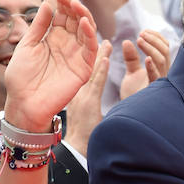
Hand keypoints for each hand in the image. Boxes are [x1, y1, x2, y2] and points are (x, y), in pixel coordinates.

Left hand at [2, 0, 98, 131]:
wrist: (24, 103)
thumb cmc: (21, 78)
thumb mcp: (26, 46)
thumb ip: (38, 26)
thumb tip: (48, 4)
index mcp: (53, 38)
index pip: (62, 14)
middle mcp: (67, 44)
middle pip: (75, 18)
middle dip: (71, 4)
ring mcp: (76, 55)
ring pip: (86, 30)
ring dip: (82, 15)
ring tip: (74, 4)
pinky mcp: (83, 68)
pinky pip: (91, 48)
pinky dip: (90, 34)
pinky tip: (84, 22)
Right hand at [64, 39, 110, 154]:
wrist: (77, 150)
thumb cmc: (83, 136)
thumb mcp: (88, 113)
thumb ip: (90, 102)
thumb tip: (95, 96)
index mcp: (79, 93)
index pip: (87, 70)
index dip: (92, 56)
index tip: (99, 43)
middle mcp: (79, 91)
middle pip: (86, 66)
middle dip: (93, 49)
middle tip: (99, 33)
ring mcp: (83, 95)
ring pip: (91, 69)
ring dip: (99, 53)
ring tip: (107, 40)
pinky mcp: (89, 102)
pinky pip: (96, 82)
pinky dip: (101, 69)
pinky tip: (106, 57)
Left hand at [119, 29, 169, 99]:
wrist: (131, 112)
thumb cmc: (134, 93)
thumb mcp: (132, 72)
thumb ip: (131, 58)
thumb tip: (127, 41)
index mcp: (160, 67)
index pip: (164, 47)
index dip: (156, 37)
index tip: (143, 32)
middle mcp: (164, 73)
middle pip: (165, 51)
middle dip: (154, 40)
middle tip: (141, 34)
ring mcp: (160, 81)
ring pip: (161, 60)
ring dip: (151, 48)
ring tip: (140, 40)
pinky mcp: (154, 90)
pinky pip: (156, 77)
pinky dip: (152, 67)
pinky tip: (147, 59)